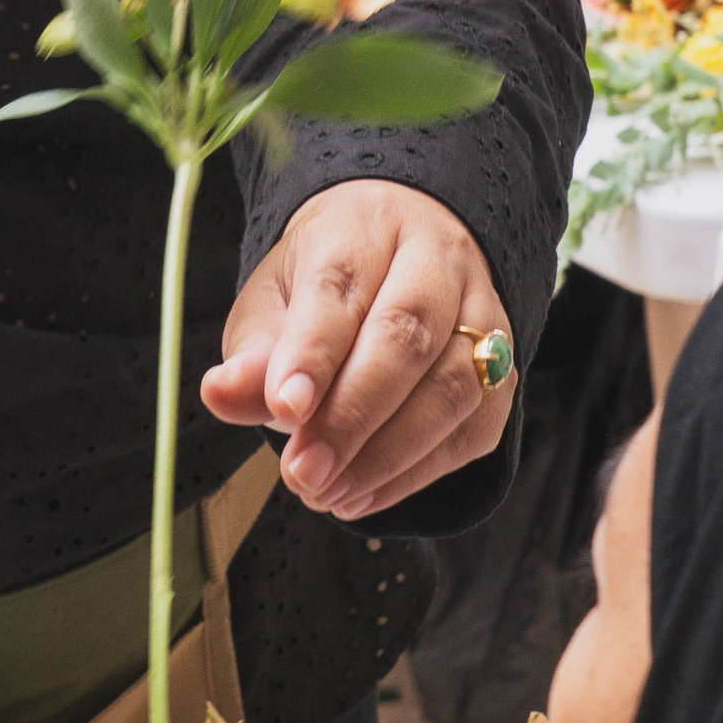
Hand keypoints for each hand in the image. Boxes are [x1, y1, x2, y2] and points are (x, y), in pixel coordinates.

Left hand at [204, 182, 512, 514]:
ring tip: (325, 492)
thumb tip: (220, 394)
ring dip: (386, 454)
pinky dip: (415, 474)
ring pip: (452, 386)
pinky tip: (362, 495)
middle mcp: (435, 259)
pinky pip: (473, 427)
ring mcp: (482, 313)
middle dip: (351, 416)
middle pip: (408, 335)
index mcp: (362, 227)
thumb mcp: (272, 301)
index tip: (283, 409)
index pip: (341, 285)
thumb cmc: (326, 284)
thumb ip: (251, 353)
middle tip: (303, 472)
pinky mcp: (501, 372)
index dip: (313, 351)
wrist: (401, 252)